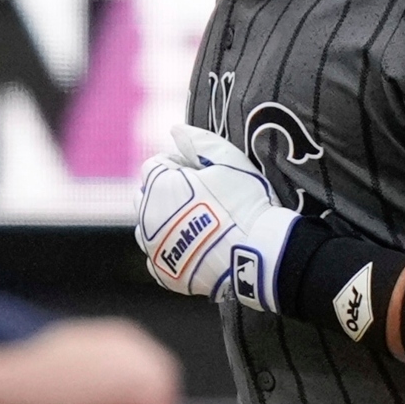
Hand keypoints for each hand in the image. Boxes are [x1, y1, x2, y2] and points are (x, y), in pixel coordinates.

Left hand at [134, 125, 298, 309]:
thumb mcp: (228, 161)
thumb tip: (175, 129)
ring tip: (198, 224)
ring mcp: (153, 248)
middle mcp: (147, 217)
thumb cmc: (245, 203)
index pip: (155, 165)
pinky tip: (194, 247)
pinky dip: (170, 251)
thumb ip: (198, 141)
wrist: (258, 255)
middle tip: (203, 198)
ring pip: (147, 228)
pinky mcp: (164, 273)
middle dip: (167, 192)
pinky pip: (157, 257)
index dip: (179, 164)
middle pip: (147, 195)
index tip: (202, 173)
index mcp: (158, 186)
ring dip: (164, 221)